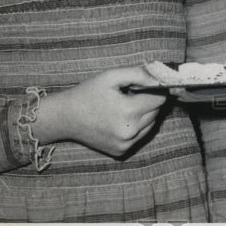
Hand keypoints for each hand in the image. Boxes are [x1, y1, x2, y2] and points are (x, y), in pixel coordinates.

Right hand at [32, 66, 166, 156]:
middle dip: (148, 102)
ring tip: (124, 107)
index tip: (143, 86)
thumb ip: (139, 74)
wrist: (66, 117)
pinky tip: (119, 119)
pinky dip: (135, 127)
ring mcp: (125, 144)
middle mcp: (130, 132)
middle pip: (156, 112)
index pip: (159, 99)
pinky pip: (139, 136)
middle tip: (130, 95)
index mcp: (129, 112)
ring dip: (144, 115)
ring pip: (150, 125)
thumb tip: (160, 77)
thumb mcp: (112, 76)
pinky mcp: (121, 151)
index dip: (154, 90)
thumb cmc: (88, 93)